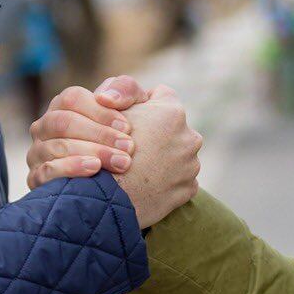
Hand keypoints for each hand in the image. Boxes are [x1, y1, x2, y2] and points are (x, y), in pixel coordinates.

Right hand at [26, 76, 149, 190]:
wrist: (126, 176)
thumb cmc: (125, 135)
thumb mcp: (134, 106)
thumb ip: (126, 89)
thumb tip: (106, 97)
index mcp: (63, 105)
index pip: (72, 99)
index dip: (100, 111)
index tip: (127, 127)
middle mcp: (45, 126)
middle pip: (63, 122)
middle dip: (99, 134)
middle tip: (128, 147)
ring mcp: (37, 152)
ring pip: (56, 147)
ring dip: (91, 152)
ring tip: (120, 162)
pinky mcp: (36, 178)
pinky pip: (45, 172)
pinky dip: (70, 169)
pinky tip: (94, 169)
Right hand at [114, 85, 202, 227]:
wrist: (104, 200)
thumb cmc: (102, 149)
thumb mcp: (107, 110)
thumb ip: (124, 94)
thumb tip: (136, 96)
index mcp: (172, 112)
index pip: (160, 95)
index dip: (140, 106)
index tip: (127, 120)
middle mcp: (189, 136)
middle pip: (170, 127)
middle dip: (155, 133)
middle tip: (130, 146)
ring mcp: (191, 165)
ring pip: (176, 153)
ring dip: (161, 158)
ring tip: (137, 168)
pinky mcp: (187, 189)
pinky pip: (178, 179)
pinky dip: (165, 181)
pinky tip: (146, 184)